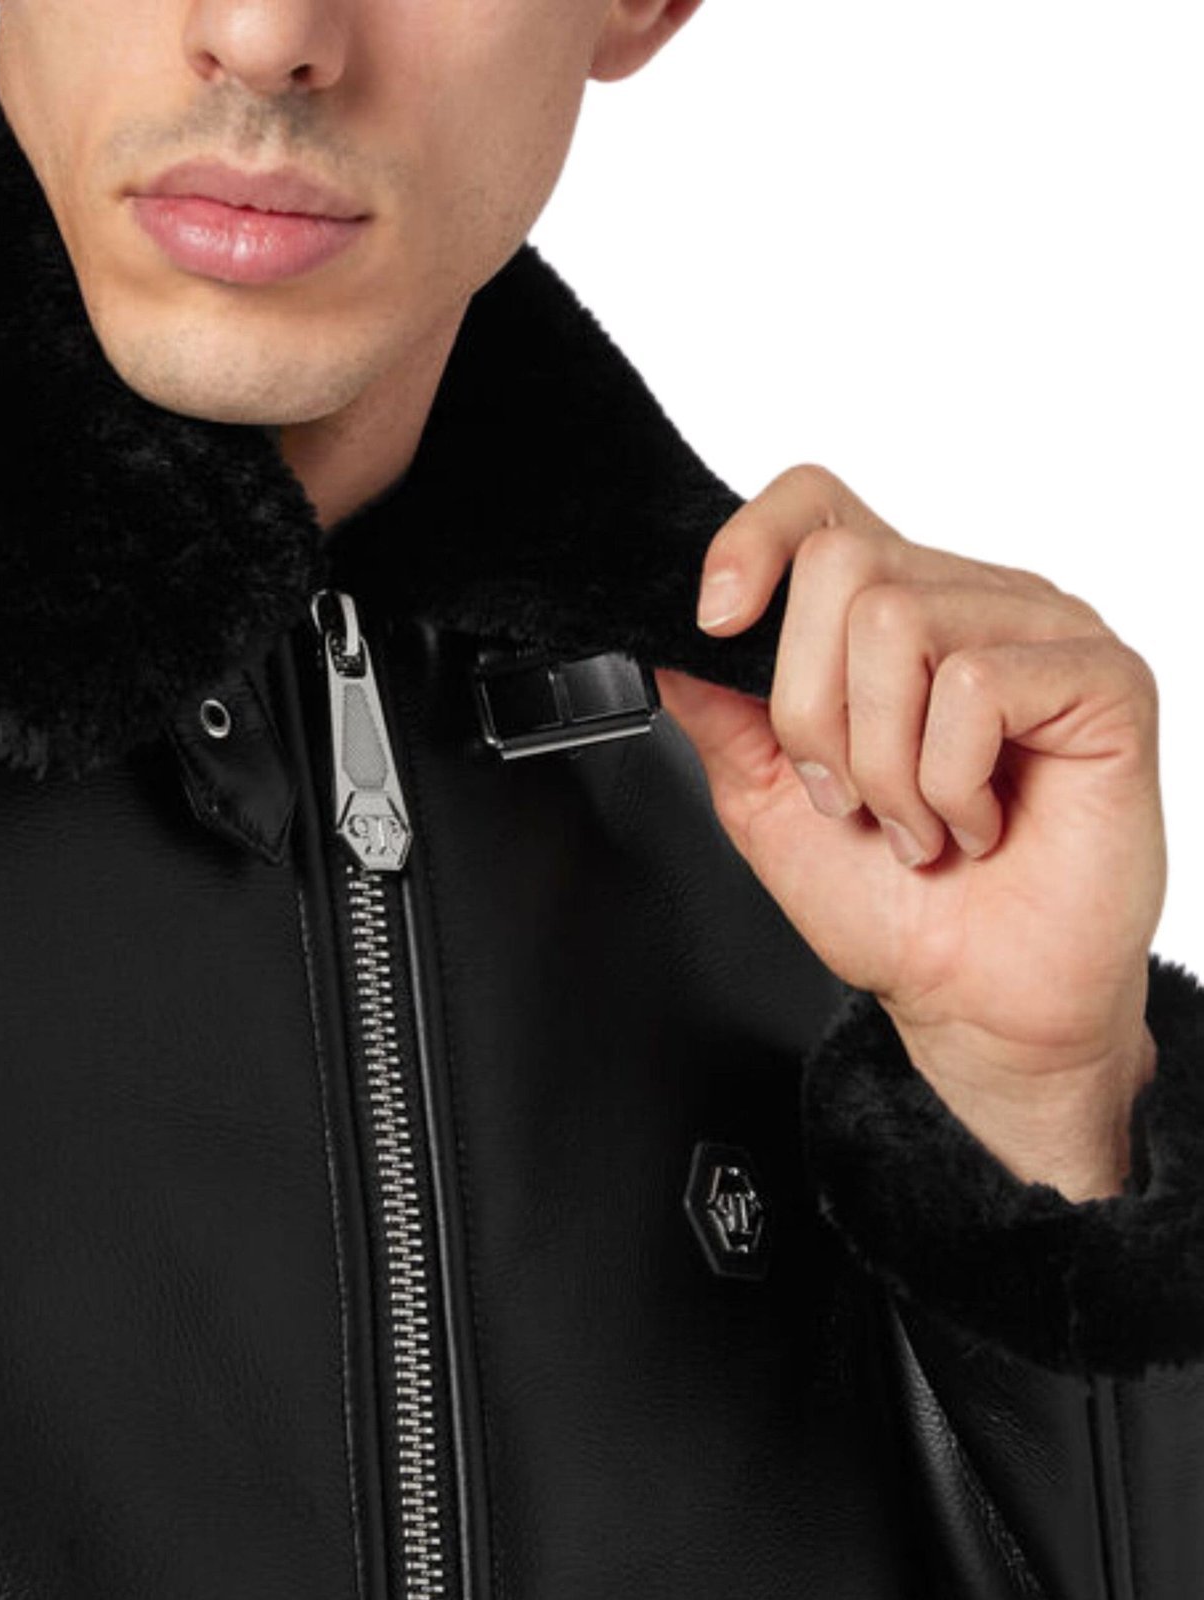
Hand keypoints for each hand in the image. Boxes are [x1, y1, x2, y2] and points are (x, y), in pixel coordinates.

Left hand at [654, 465, 1164, 1197]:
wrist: (972, 999)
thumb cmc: (886, 902)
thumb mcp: (763, 798)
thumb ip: (720, 710)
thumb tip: (667, 641)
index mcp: (887, 614)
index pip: (815, 503)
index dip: (750, 543)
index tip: (715, 624)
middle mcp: (965, 601)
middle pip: (838, 566)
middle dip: (811, 709)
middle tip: (847, 793)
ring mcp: (1039, 630)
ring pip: (897, 624)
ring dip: (881, 762)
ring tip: (914, 820)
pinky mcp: (1102, 680)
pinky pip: (979, 684)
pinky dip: (951, 781)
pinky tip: (976, 822)